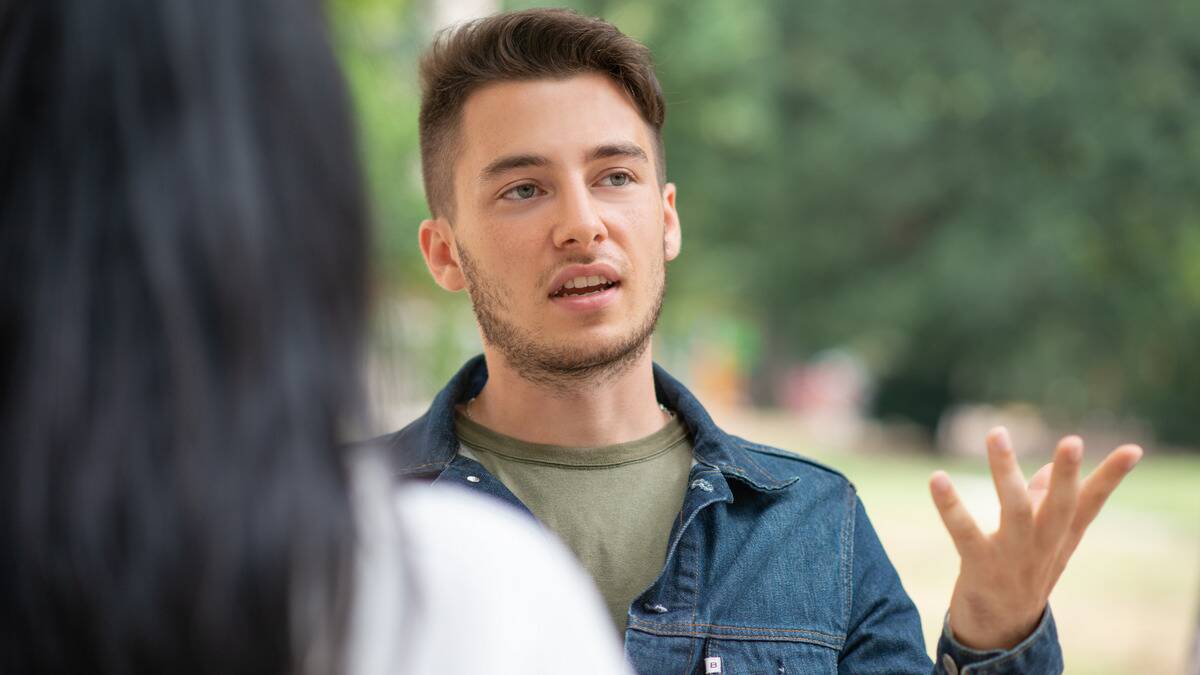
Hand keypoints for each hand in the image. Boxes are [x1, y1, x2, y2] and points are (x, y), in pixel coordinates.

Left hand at [929, 426, 1142, 649]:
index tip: (1134, 449)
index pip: (1092, 502)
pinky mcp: (980, 565)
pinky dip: (951, 505)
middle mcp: (1044, 545)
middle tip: (1073, 441)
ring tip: (997, 434)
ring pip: (1015, 509)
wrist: (1001, 632)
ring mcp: (1013, 556)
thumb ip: (1046, 503)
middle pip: (1061, 507)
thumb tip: (1048, 469)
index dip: (1112, 476)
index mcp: (1062, 536)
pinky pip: (965, 533)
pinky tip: (937, 478)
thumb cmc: (1023, 573)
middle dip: (1068, 475)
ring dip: (1005, 471)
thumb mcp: (1043, 541)